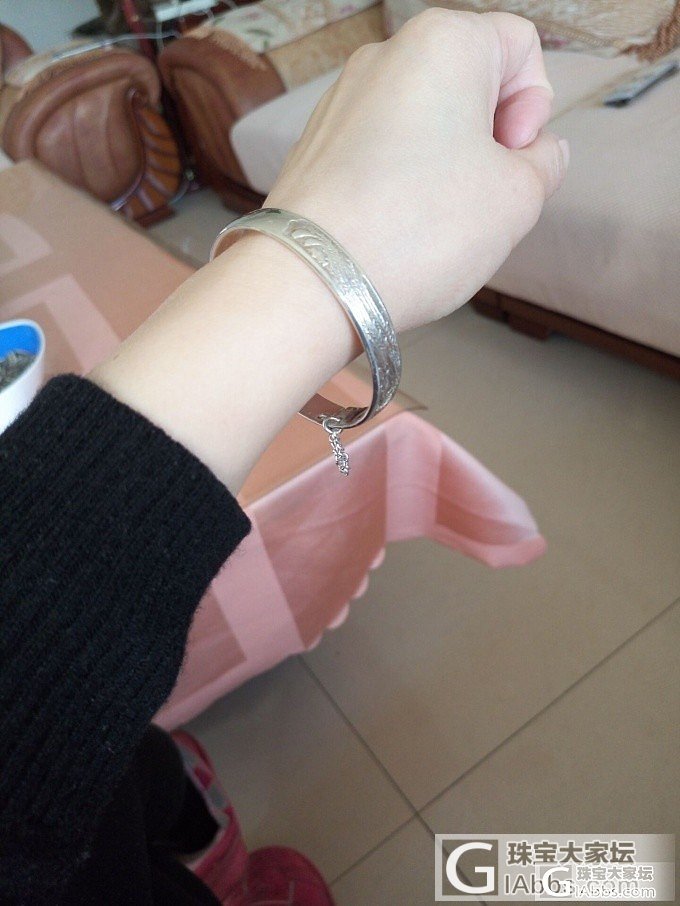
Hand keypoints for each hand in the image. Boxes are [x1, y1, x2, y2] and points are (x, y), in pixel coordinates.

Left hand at [266, 9, 567, 332]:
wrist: (314, 280)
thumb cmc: (416, 231)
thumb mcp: (519, 198)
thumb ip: (545, 162)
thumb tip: (538, 153)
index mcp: (443, 42)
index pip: (520, 46)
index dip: (534, 105)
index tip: (512, 158)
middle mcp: (385, 56)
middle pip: (468, 84)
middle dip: (487, 139)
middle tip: (481, 197)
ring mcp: (342, 100)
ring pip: (422, 122)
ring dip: (444, 165)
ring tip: (433, 222)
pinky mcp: (317, 144)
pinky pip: (380, 151)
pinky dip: (400, 182)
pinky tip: (396, 228)